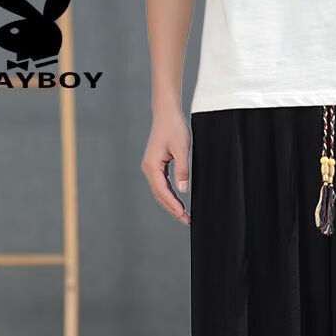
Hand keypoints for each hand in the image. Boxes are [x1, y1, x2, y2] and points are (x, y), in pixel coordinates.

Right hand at [141, 108, 191, 225]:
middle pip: (160, 196)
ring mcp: (151, 168)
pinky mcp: (156, 166)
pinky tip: (179, 201)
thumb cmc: (174, 128)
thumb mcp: (182, 149)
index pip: (163, 192)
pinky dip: (170, 195)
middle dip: (173, 209)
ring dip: (172, 204)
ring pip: (161, 192)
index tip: (184, 215)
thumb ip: (182, 170)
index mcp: (152, 166)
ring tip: (184, 215)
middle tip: (187, 220)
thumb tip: (183, 189)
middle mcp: (149, 169)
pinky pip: (162, 185)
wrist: (167, 114)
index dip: (174, 205)